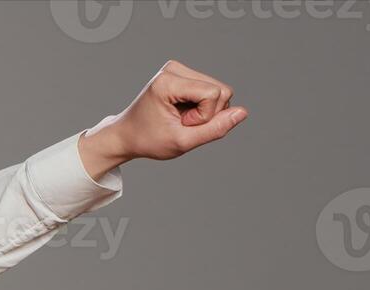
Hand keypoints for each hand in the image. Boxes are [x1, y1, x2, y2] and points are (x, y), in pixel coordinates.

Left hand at [78, 60, 247, 178]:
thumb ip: (214, 129)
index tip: (180, 124)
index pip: (214, 94)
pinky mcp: (184, 74)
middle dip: (207, 114)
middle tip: (179, 123)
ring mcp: (178, 69)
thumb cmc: (148, 140)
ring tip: (179, 118)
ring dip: (205, 111)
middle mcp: (174, 68)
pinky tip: (182, 112)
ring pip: (220, 90)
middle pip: (221, 90)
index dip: (204, 117)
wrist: (126, 135)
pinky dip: (202, 107)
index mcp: (168, 81)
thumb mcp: (182, 142)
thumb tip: (243, 112)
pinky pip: (213, 91)